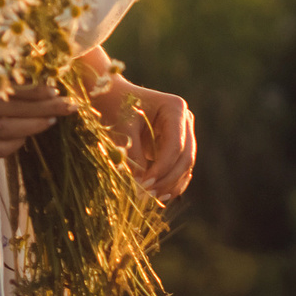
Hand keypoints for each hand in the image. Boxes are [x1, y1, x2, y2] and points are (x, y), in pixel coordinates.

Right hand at [0, 81, 74, 159]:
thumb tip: (43, 81)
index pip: (12, 90)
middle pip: (14, 110)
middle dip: (44, 109)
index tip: (55, 90)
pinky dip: (12, 146)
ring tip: (51, 122)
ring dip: (32, 127)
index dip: (35, 91)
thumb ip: (8, 79)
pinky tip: (25, 139)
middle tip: (67, 106)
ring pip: (6, 131)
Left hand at [90, 77, 196, 200]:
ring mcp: (183, 133)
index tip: (145, 185)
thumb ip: (133, 156)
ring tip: (152, 199)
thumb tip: (141, 186)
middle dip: (168, 179)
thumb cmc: (114, 106)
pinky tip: (159, 196)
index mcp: (175, 109)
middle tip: (148, 195)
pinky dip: (171, 182)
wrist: (110, 96)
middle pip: (185, 157)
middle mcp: (185, 120)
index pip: (176, 146)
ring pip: (185, 165)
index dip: (162, 168)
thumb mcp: (122, 130)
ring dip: (171, 184)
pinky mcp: (176, 145)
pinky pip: (178, 167)